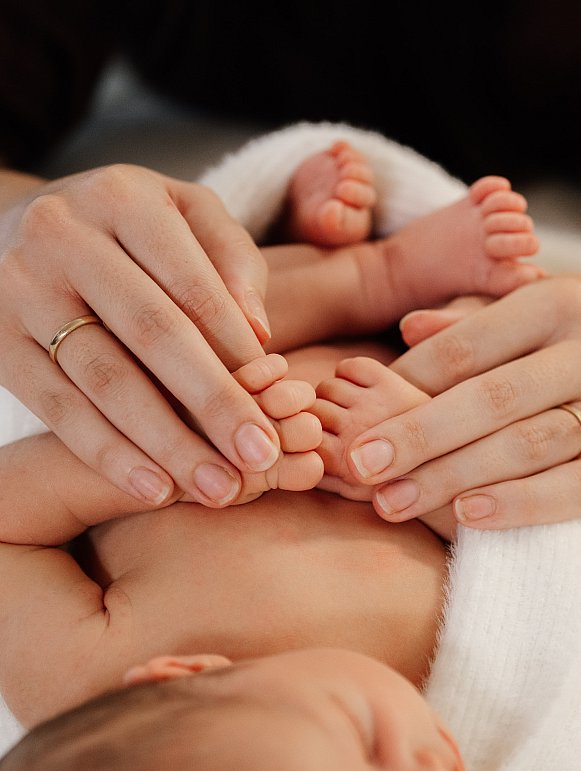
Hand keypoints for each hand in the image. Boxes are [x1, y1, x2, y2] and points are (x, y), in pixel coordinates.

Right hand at [0, 164, 280, 506]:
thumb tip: (260, 333)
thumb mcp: (183, 214)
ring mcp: (22, 290)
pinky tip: (155, 488)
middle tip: (261, 456)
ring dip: (167, 442)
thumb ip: (231, 259)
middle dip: (213, 403)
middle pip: (152, 332)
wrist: (14, 226)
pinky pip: (57, 407)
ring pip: (104, 378)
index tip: (279, 407)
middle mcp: (64, 235)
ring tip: (218, 488)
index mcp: (122, 198)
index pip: (191, 285)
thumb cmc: (125, 228)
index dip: (238, 352)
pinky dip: (109, 454)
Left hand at [340, 275, 580, 528]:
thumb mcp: (542, 312)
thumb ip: (475, 321)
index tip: (355, 416)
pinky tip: (468, 517)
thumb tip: (407, 330)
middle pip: (490, 398)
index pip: (468, 346)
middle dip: (415, 434)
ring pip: (526, 445)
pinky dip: (521, 505)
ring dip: (451, 477)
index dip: (405, 384)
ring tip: (391, 502)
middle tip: (358, 464)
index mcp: (561, 303)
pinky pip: (577, 491)